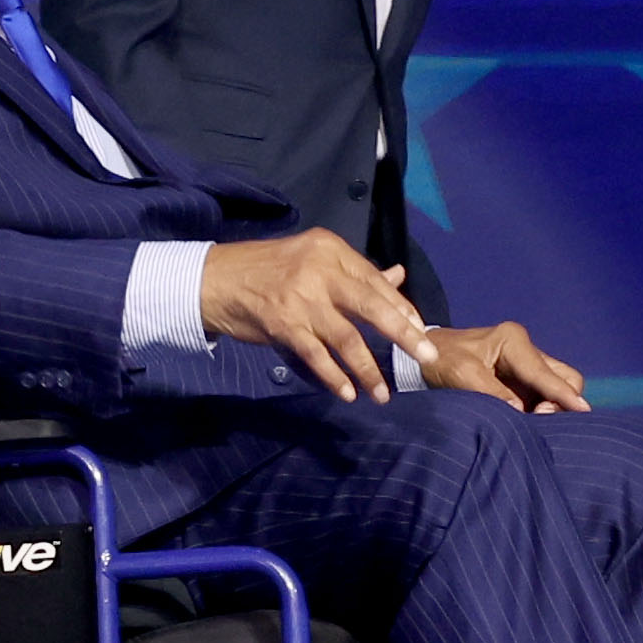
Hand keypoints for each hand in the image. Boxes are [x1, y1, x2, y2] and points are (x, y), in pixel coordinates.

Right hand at [199, 231, 430, 403]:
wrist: (215, 281)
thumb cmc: (268, 271)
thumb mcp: (313, 261)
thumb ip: (356, 274)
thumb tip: (398, 277)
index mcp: (330, 249)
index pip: (375, 281)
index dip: (401, 308)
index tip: (419, 331)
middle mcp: (319, 270)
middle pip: (371, 305)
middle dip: (403, 334)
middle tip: (426, 356)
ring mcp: (301, 298)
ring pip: (346, 337)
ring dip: (368, 369)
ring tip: (382, 393)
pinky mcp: (283, 323)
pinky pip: (316, 356)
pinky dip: (334, 377)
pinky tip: (348, 393)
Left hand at [420, 322, 589, 413]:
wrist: (426, 354)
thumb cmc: (441, 359)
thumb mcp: (461, 375)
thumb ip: (493, 393)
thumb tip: (521, 412)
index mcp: (513, 341)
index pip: (545, 373)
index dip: (564, 394)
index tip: (583, 410)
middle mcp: (526, 349)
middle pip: (565, 377)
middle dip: (563, 400)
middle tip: (540, 420)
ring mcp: (527, 364)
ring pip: (559, 386)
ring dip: (553, 407)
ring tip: (531, 422)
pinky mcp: (522, 379)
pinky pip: (545, 394)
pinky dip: (543, 408)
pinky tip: (530, 421)